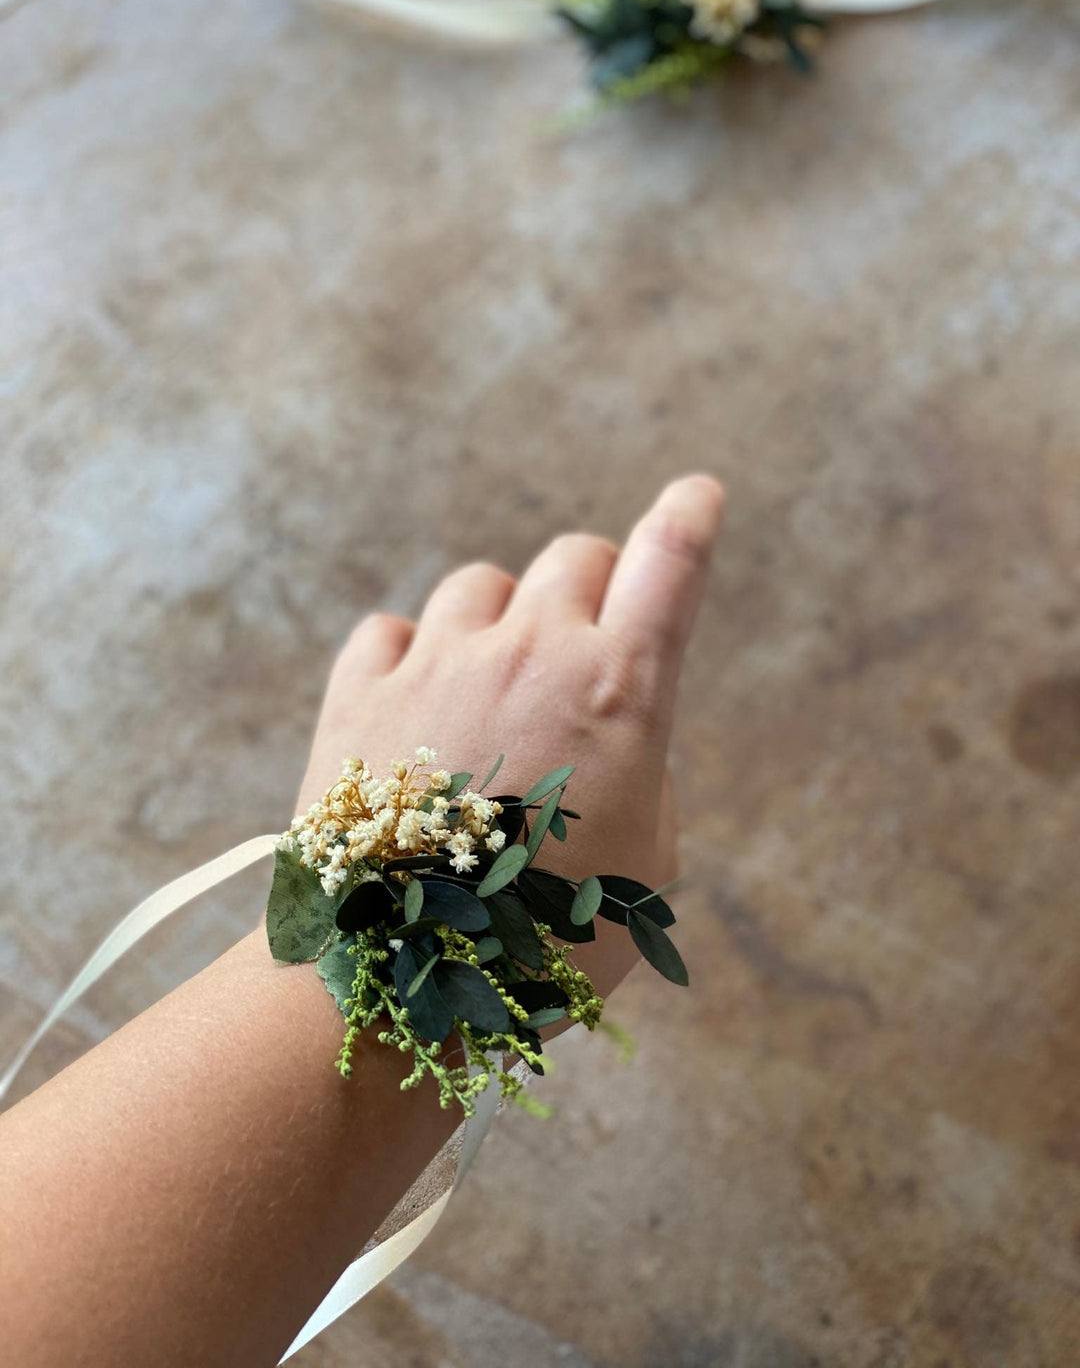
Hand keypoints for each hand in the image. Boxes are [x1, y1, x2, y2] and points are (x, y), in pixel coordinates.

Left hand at [296, 475, 724, 1006]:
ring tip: (488, 698)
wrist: (401, 979)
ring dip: (499, 623)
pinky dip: (412, 657)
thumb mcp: (646, 865)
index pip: (670, 564)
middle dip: (591, 587)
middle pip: (574, 556)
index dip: (690, 519)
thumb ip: (639, 768)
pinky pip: (392, 631)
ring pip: (481, 584)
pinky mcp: (361, 690)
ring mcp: (439, 663)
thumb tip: (605, 728)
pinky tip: (416, 711)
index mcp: (617, 693)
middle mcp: (530, 654)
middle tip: (582, 647)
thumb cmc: (548, 940)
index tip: (699, 495)